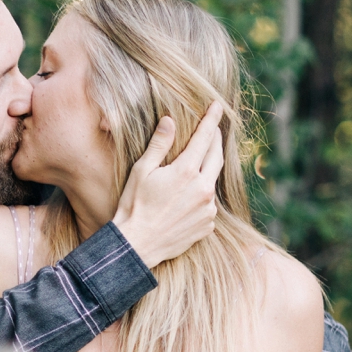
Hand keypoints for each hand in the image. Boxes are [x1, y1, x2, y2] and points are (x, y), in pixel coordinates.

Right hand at [112, 102, 225, 268]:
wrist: (137, 245)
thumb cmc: (134, 206)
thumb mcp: (141, 171)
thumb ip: (159, 145)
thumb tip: (170, 121)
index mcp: (185, 172)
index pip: (204, 138)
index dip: (212, 119)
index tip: (217, 106)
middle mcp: (203, 189)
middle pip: (217, 156)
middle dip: (216, 140)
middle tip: (212, 129)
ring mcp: (208, 209)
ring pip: (214, 181)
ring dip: (208, 170)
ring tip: (195, 166)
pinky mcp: (207, 225)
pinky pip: (210, 204)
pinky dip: (202, 195)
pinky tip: (187, 198)